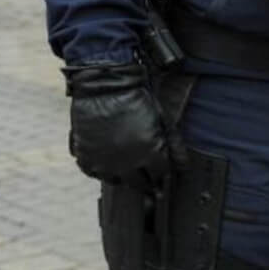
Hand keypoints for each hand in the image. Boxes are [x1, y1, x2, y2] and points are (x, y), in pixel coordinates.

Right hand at [63, 61, 175, 188]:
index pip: (160, 175)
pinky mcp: (85, 156)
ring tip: (129, 170)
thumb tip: (183, 167)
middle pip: (139, 183)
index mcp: (149, 153)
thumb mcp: (162, 120)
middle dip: (147, 181)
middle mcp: (126, 163)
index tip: (161, 172)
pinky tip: (108, 164)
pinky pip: (93, 173)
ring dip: (124, 177)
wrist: (106, 86)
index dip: (162, 174)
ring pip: (116, 181)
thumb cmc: (137, 99)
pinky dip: (101, 171)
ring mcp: (104, 162)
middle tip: (149, 180)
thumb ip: (174, 145)